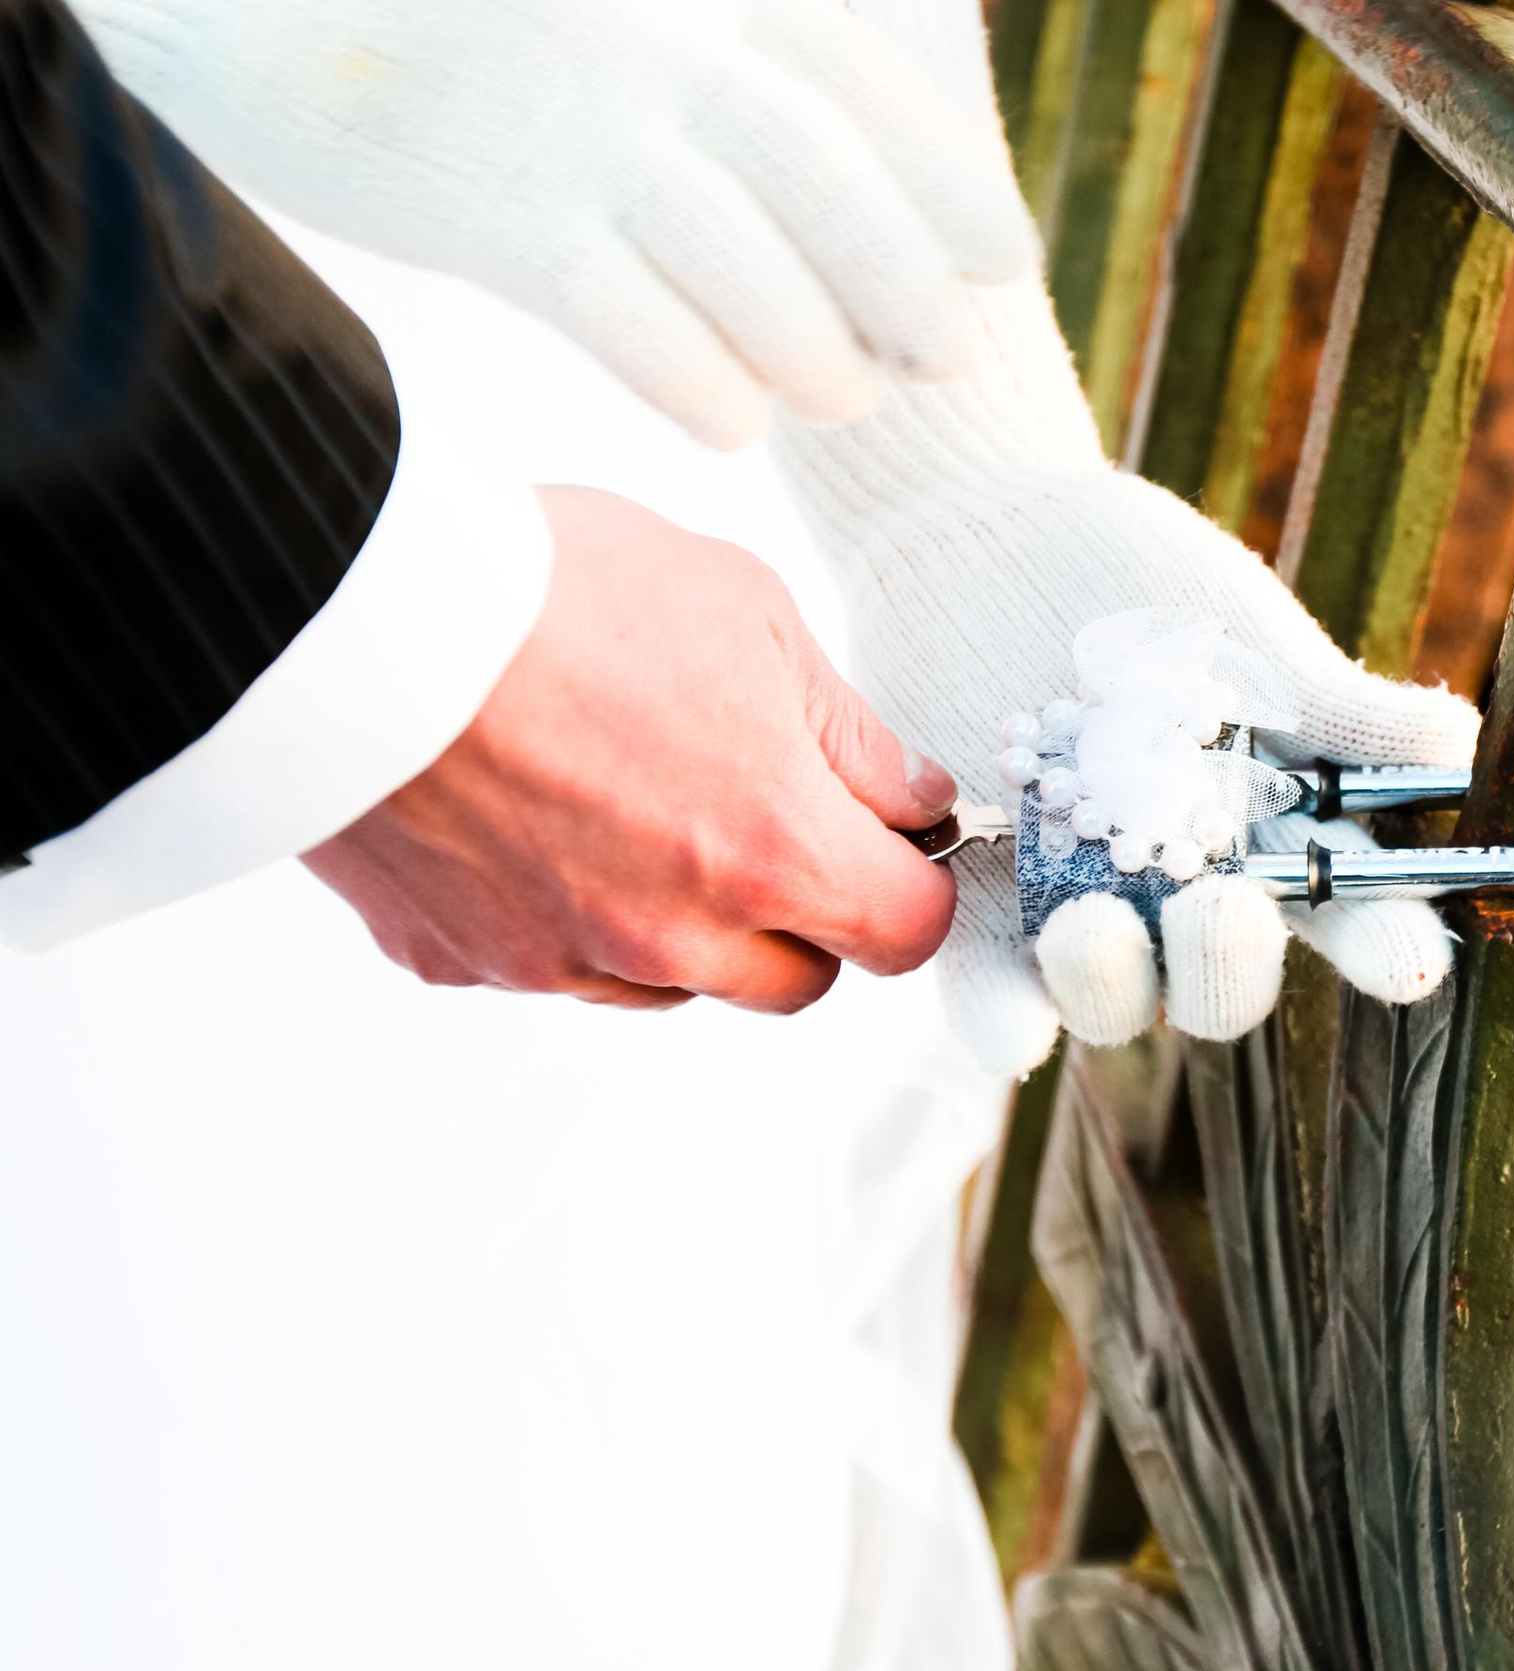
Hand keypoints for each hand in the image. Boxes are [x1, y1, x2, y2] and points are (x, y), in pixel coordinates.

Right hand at [72, 0, 1039, 447]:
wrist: (271, 25)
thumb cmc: (476, 42)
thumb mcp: (623, 20)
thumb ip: (738, 76)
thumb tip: (869, 205)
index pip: (861, 88)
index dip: (949, 183)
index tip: (1002, 262)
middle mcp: (650, 51)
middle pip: (828, 180)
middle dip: (904, 286)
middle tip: (937, 359)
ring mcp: (576, 135)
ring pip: (747, 267)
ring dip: (813, 355)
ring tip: (832, 397)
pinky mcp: (501, 221)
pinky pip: (641, 329)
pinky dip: (705, 388)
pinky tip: (730, 418)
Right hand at [305, 487, 956, 1012]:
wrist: (344, 606)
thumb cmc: (555, 587)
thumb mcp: (746, 613)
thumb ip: (846, 732)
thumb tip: (912, 797)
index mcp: (767, 848)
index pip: (903, 932)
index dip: (909, 882)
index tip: (890, 832)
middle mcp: (672, 935)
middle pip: (797, 980)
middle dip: (804, 910)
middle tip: (762, 805)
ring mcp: (560, 958)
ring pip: (677, 982)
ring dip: (688, 921)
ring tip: (630, 793)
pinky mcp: (460, 959)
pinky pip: (556, 963)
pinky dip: (569, 911)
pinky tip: (533, 814)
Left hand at [782, 434, 1481, 1073]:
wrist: (976, 528)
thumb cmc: (1127, 576)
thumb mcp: (1231, 633)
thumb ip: (1329, 706)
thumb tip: (1458, 747)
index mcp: (1275, 833)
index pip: (1350, 912)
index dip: (1384, 945)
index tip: (1406, 955)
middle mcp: (1187, 892)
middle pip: (1227, 980)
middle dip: (1231, 963)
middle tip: (1224, 906)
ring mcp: (1086, 907)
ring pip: (1119, 1002)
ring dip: (1113, 985)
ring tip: (1093, 922)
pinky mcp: (981, 909)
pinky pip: (992, 996)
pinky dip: (1003, 1016)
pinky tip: (1012, 1024)